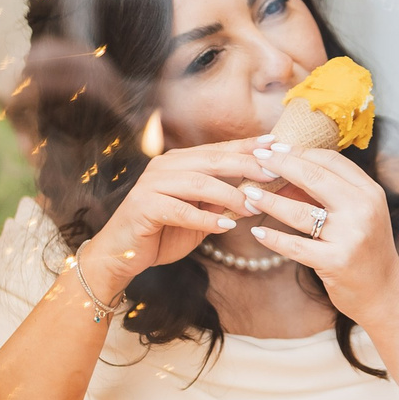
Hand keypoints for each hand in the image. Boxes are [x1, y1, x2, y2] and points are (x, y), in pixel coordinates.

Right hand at [78, 139, 272, 299]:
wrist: (122, 255)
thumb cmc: (162, 233)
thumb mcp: (199, 215)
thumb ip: (220, 201)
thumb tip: (255, 192)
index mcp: (179, 162)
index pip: (219, 150)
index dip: (247, 146)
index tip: (275, 144)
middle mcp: (165, 166)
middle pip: (211, 160)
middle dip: (245, 165)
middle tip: (272, 173)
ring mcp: (152, 183)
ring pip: (198, 182)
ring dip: (229, 195)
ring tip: (253, 206)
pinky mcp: (143, 205)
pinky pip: (180, 209)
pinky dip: (205, 218)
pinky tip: (226, 225)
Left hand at [243, 144, 398, 323]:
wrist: (385, 293)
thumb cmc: (365, 249)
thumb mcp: (355, 215)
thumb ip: (326, 194)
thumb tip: (283, 173)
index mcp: (370, 191)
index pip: (330, 160)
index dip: (299, 151)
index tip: (275, 147)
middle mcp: (363, 209)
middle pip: (313, 176)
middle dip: (280, 165)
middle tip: (256, 159)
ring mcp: (351, 235)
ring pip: (300, 211)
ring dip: (270, 200)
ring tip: (248, 194)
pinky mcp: (337, 261)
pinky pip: (296, 246)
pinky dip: (274, 238)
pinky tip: (257, 232)